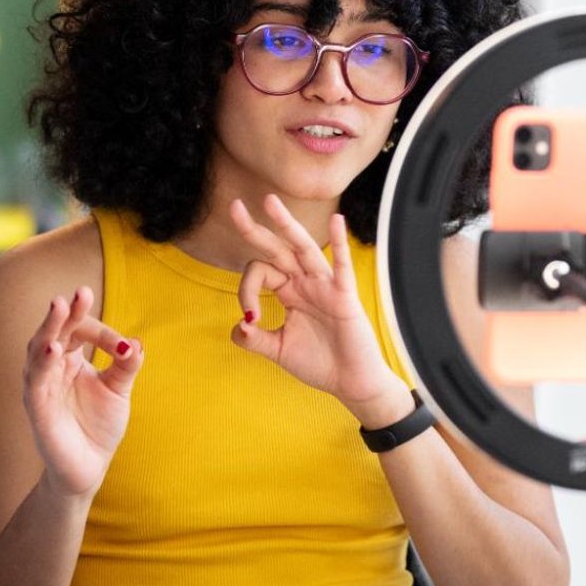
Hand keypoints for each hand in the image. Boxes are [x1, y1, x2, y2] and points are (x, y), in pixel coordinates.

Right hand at [21, 286, 143, 497]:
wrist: (89, 468)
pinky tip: (52, 350)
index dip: (102, 332)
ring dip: (48, 329)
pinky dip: (41, 364)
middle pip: (54, 331)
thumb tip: (135, 342)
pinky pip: (35, 381)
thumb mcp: (118, 390)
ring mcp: (41, 386)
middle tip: (79, 294)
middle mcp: (52, 367)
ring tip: (58, 308)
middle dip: (66, 312)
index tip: (124, 346)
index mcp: (71, 358)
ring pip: (38, 350)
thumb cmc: (99, 425)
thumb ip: (126, 365)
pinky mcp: (36, 408)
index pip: (81, 330)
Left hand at [228, 195, 402, 410]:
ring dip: (287, 225)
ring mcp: (325, 286)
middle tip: (234, 207)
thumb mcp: (279, 351)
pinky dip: (340, 244)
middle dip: (255, 229)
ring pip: (303, 248)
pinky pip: (341, 266)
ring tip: (269, 202)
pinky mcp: (344, 296)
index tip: (250, 318)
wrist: (351, 383)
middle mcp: (304, 282)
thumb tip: (239, 325)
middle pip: (276, 249)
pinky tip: (337, 222)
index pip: (259, 273)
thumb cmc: (320, 363)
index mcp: (289, 291)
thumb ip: (255, 339)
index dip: (246, 291)